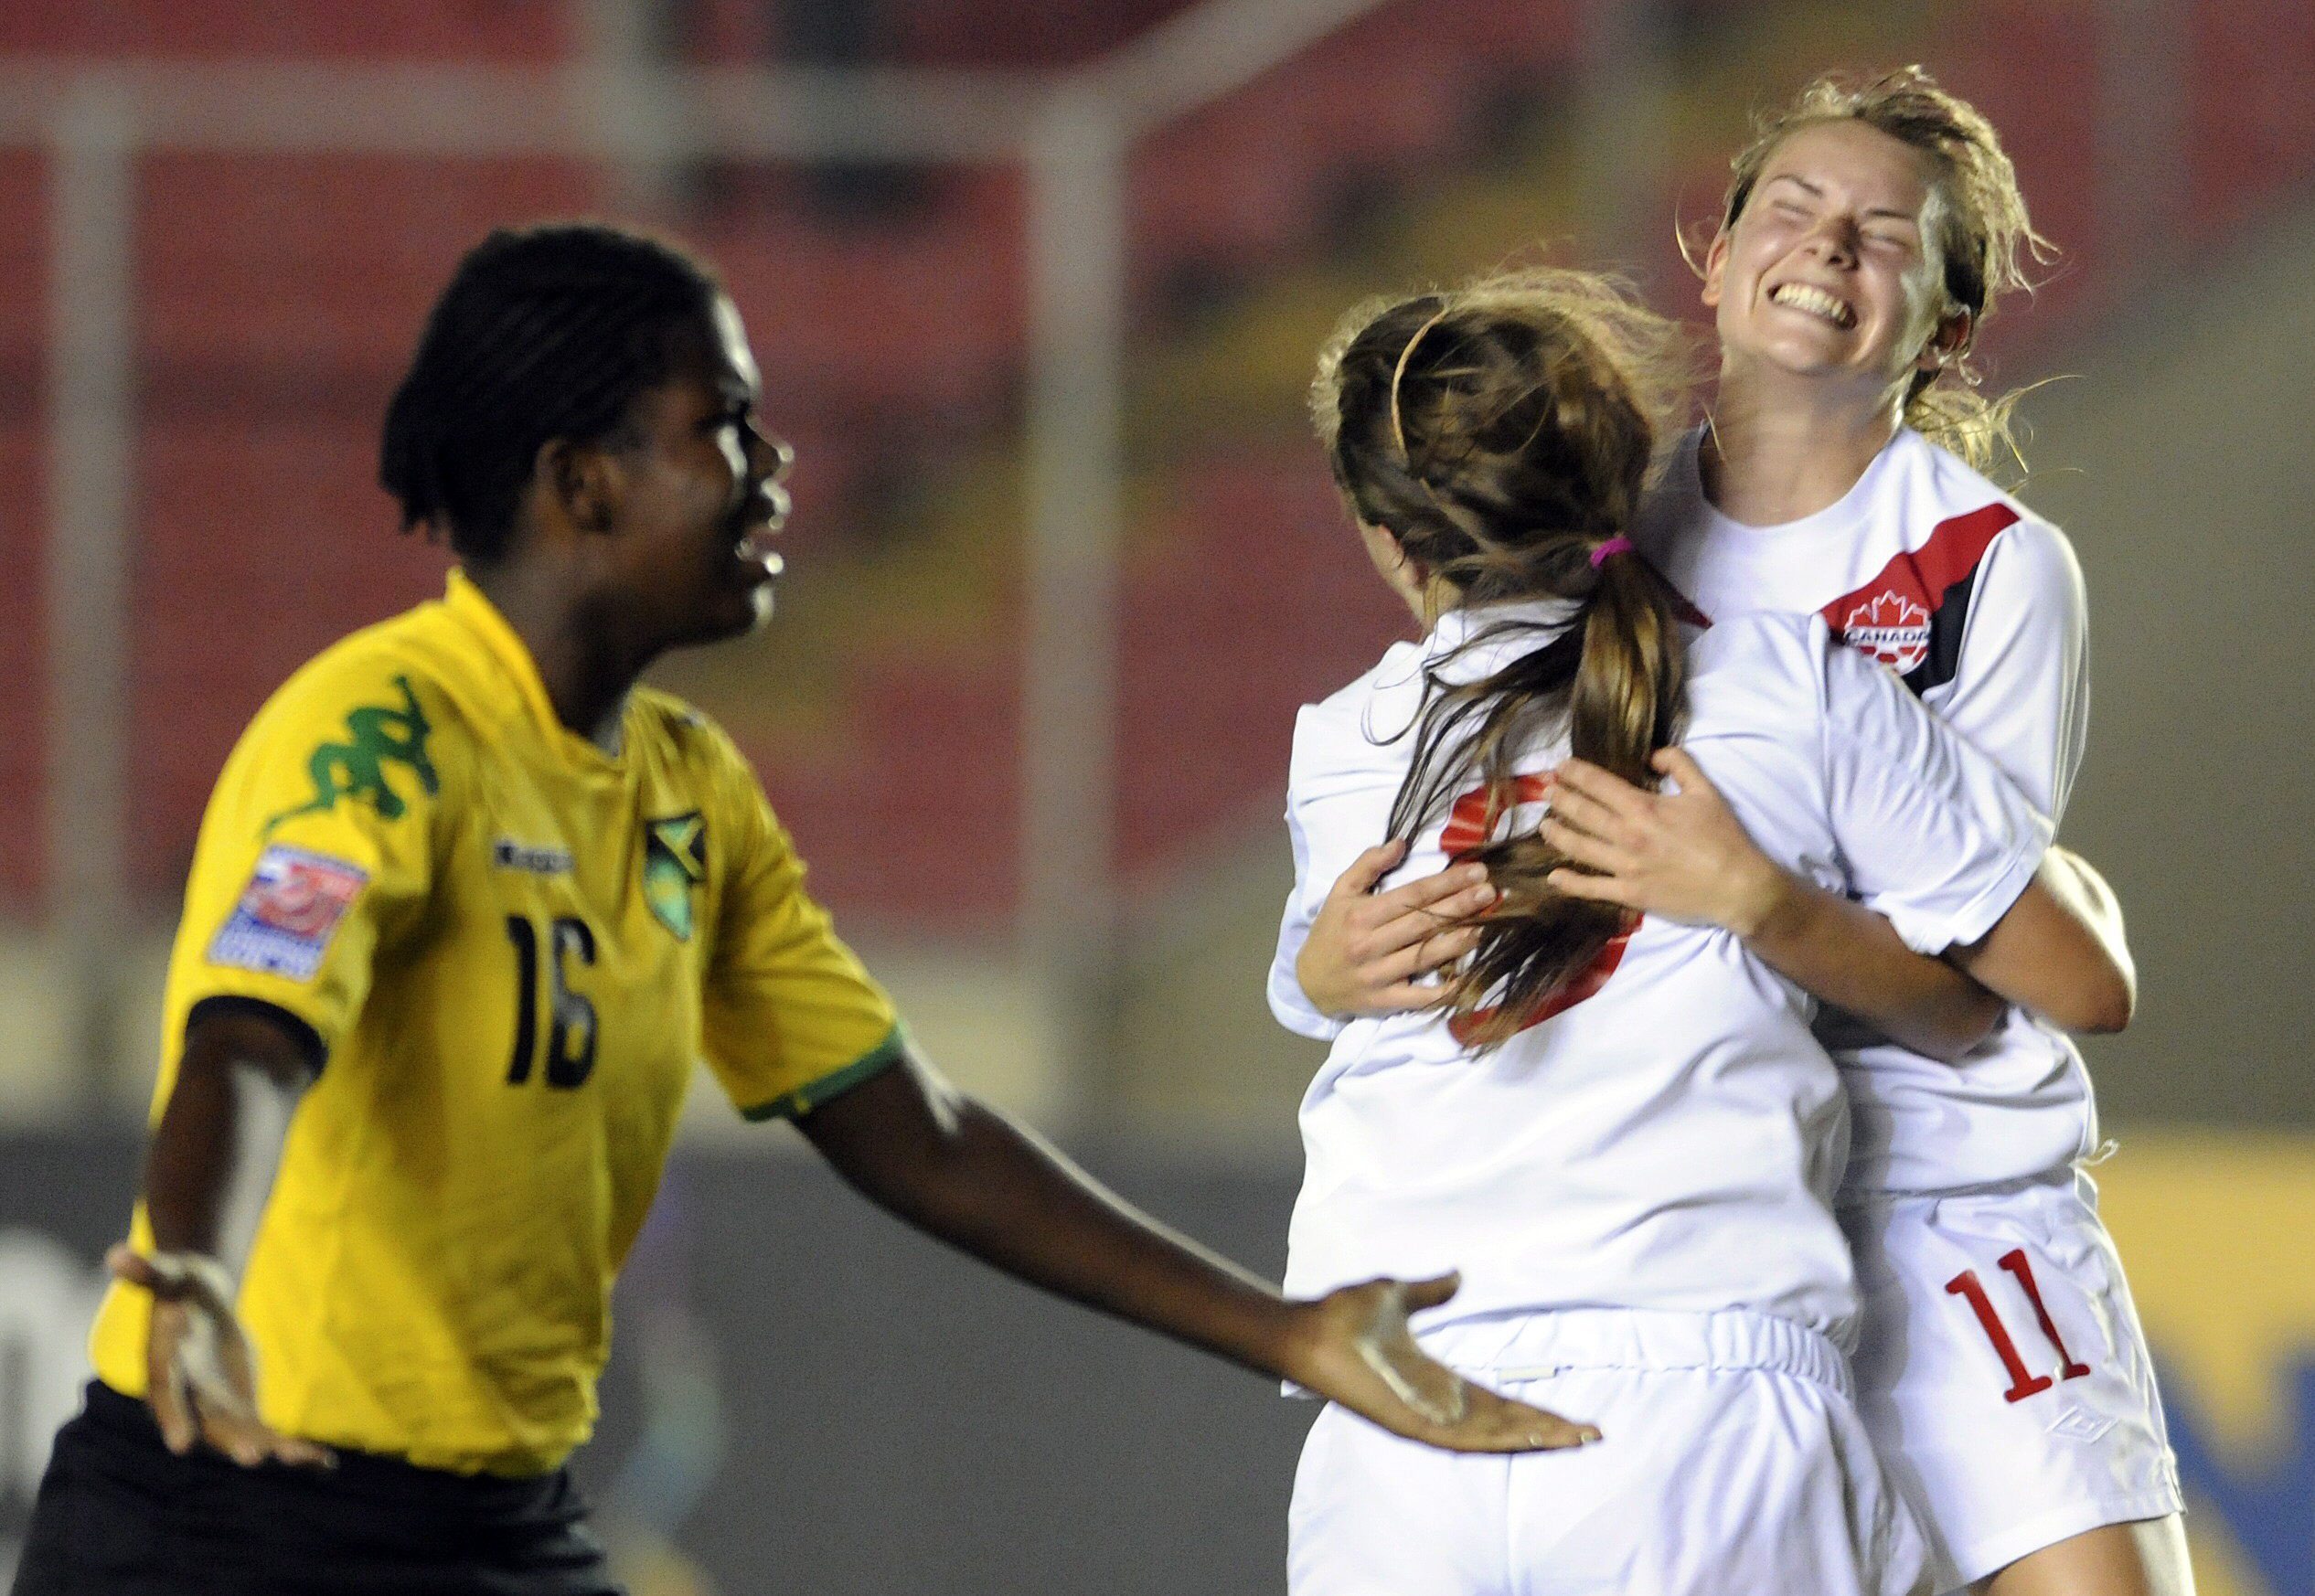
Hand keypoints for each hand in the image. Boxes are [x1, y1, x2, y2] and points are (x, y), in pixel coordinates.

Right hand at [108, 1245, 332, 1469]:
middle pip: (209, 1424)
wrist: (194, 1299)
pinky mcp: (240, 1407)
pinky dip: (291, 1448)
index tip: (180, 1445)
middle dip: (231, 1442)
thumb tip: (116, 1256)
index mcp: (165, 1368)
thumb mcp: (167, 1273)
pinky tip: (322, 1463)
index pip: (166, 1395)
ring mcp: (215, 1406)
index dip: (173, 1418)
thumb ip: (147, 1271)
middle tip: (254, 1459)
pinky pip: (265, 1432)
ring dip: (272, 1449)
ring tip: (304, 1460)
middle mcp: (188, 1396)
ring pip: (243, 1435)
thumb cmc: (177, 1283)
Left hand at [1282, 1272, 1599, 1452]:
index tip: (1573, 1414)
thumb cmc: (1342, 1315)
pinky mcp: (1407, 1422)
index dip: (1534, 1409)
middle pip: (1504, 1423)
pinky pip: (1457, 1438)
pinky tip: (1524, 1440)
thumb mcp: (1398, 1294)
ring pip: (1491, 1436)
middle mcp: (1437, 1405)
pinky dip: (1492, 1439)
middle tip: (1593, 1434)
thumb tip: (1457, 1275)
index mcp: (1438, 1380)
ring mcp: (1424, 1417)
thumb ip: (1430, 1291)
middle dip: (1548, 1429)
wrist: (1306, 1328)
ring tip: (1573, 1438)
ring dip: (1531, 1436)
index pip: (1497, 1402)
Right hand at [1296, 841, 1497, 1016]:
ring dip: (1457, 941)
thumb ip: (1368, 865)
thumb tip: (1401, 843)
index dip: (1446, 883)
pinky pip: (1418, 997)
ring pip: (1424, 956)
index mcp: (1362, 915)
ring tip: (1484, 925)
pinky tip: (1464, 978)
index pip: (1412, 896)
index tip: (1476, 873)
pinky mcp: (1384, 1001)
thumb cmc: (1330, 931)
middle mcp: (1370, 944)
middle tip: (1491, 893)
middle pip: (1423, 923)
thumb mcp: (1340, 892)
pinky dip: (1441, 991)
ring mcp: (1378, 975)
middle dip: (1460, 906)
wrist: (1309, 981)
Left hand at [1541, 749, 1791, 934]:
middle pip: (1583, 814)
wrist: (1738, 886)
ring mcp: (1626, 867)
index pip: (1599, 785)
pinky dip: (1570, 883)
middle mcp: (1628, 836)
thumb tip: (1651, 754)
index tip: (1560, 768)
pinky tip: (1554, 876)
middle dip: (1560, 799)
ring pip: (1580, 848)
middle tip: (1545, 792)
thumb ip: (1679, 764)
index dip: (1575, 774)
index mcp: (1644, 808)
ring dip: (1558, 835)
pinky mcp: (1630, 894)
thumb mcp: (1705, 790)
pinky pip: (1592, 888)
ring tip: (1544, 825)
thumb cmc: (1723, 837)